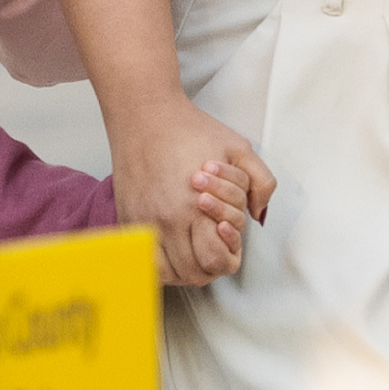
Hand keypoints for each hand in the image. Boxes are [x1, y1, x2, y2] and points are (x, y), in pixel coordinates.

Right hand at [109, 104, 269, 290]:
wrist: (145, 115)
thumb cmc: (191, 130)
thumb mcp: (239, 148)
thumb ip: (260, 182)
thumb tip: (259, 214)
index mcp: (195, 208)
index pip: (215, 261)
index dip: (229, 255)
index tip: (227, 237)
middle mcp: (166, 222)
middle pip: (193, 274)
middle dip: (211, 264)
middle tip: (214, 245)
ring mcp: (143, 224)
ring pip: (167, 274)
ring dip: (185, 268)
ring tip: (194, 249)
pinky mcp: (128, 220)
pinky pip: (145, 260)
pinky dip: (160, 262)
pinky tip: (171, 246)